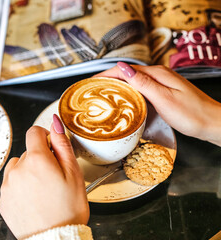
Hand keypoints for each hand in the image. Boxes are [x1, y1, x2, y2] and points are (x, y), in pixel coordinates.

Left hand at [0, 115, 89, 238]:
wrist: (54, 239)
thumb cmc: (67, 210)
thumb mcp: (73, 173)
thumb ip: (62, 143)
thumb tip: (54, 122)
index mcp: (36, 160)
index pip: (34, 132)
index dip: (45, 137)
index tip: (52, 148)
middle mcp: (17, 169)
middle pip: (28, 152)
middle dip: (40, 159)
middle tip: (54, 179)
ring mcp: (7, 185)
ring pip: (18, 167)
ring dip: (28, 172)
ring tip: (42, 190)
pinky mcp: (3, 199)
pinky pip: (11, 183)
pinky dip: (21, 186)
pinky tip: (34, 199)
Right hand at [94, 62, 220, 145]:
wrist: (212, 123)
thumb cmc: (191, 114)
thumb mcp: (163, 98)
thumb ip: (142, 83)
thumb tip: (122, 68)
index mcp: (156, 74)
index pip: (124, 70)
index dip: (105, 75)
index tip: (90, 82)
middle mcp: (158, 75)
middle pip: (127, 74)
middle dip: (108, 79)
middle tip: (93, 90)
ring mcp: (161, 84)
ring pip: (133, 82)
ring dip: (117, 86)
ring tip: (103, 95)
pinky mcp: (163, 93)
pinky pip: (140, 89)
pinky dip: (128, 93)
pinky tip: (124, 100)